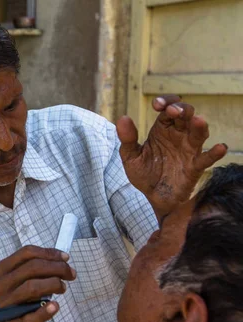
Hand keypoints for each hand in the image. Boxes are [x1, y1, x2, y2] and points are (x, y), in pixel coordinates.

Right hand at [0, 246, 75, 321]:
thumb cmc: (20, 298)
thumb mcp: (21, 278)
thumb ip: (37, 266)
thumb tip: (62, 258)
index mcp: (1, 270)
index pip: (26, 253)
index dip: (49, 253)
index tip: (65, 258)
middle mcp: (1, 286)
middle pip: (32, 267)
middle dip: (57, 267)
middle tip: (71, 273)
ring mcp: (8, 305)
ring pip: (32, 287)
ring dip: (54, 283)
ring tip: (63, 287)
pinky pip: (33, 316)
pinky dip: (46, 310)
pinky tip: (55, 305)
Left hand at [117, 95, 227, 218]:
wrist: (153, 196)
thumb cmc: (144, 173)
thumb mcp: (131, 157)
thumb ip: (127, 139)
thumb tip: (123, 118)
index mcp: (162, 129)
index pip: (168, 108)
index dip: (165, 102)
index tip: (156, 105)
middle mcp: (178, 135)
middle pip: (186, 116)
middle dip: (181, 110)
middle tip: (172, 110)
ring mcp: (188, 150)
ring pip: (199, 132)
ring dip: (199, 126)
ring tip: (198, 120)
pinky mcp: (195, 166)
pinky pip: (207, 158)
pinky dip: (214, 153)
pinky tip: (220, 148)